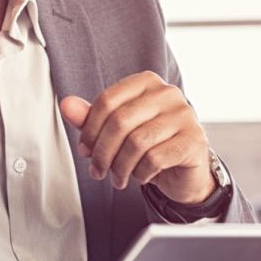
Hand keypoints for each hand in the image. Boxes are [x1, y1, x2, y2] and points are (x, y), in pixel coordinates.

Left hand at [60, 72, 214, 203]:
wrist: (183, 171)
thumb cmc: (150, 145)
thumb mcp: (117, 131)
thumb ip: (92, 117)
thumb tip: (67, 105)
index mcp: (147, 82)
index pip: (108, 100)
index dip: (90, 129)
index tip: (85, 149)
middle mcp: (168, 93)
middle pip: (120, 121)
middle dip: (102, 152)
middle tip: (97, 170)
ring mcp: (184, 115)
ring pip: (137, 142)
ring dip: (120, 167)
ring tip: (118, 178)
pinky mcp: (193, 140)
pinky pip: (154, 159)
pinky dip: (141, 173)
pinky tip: (141, 176)